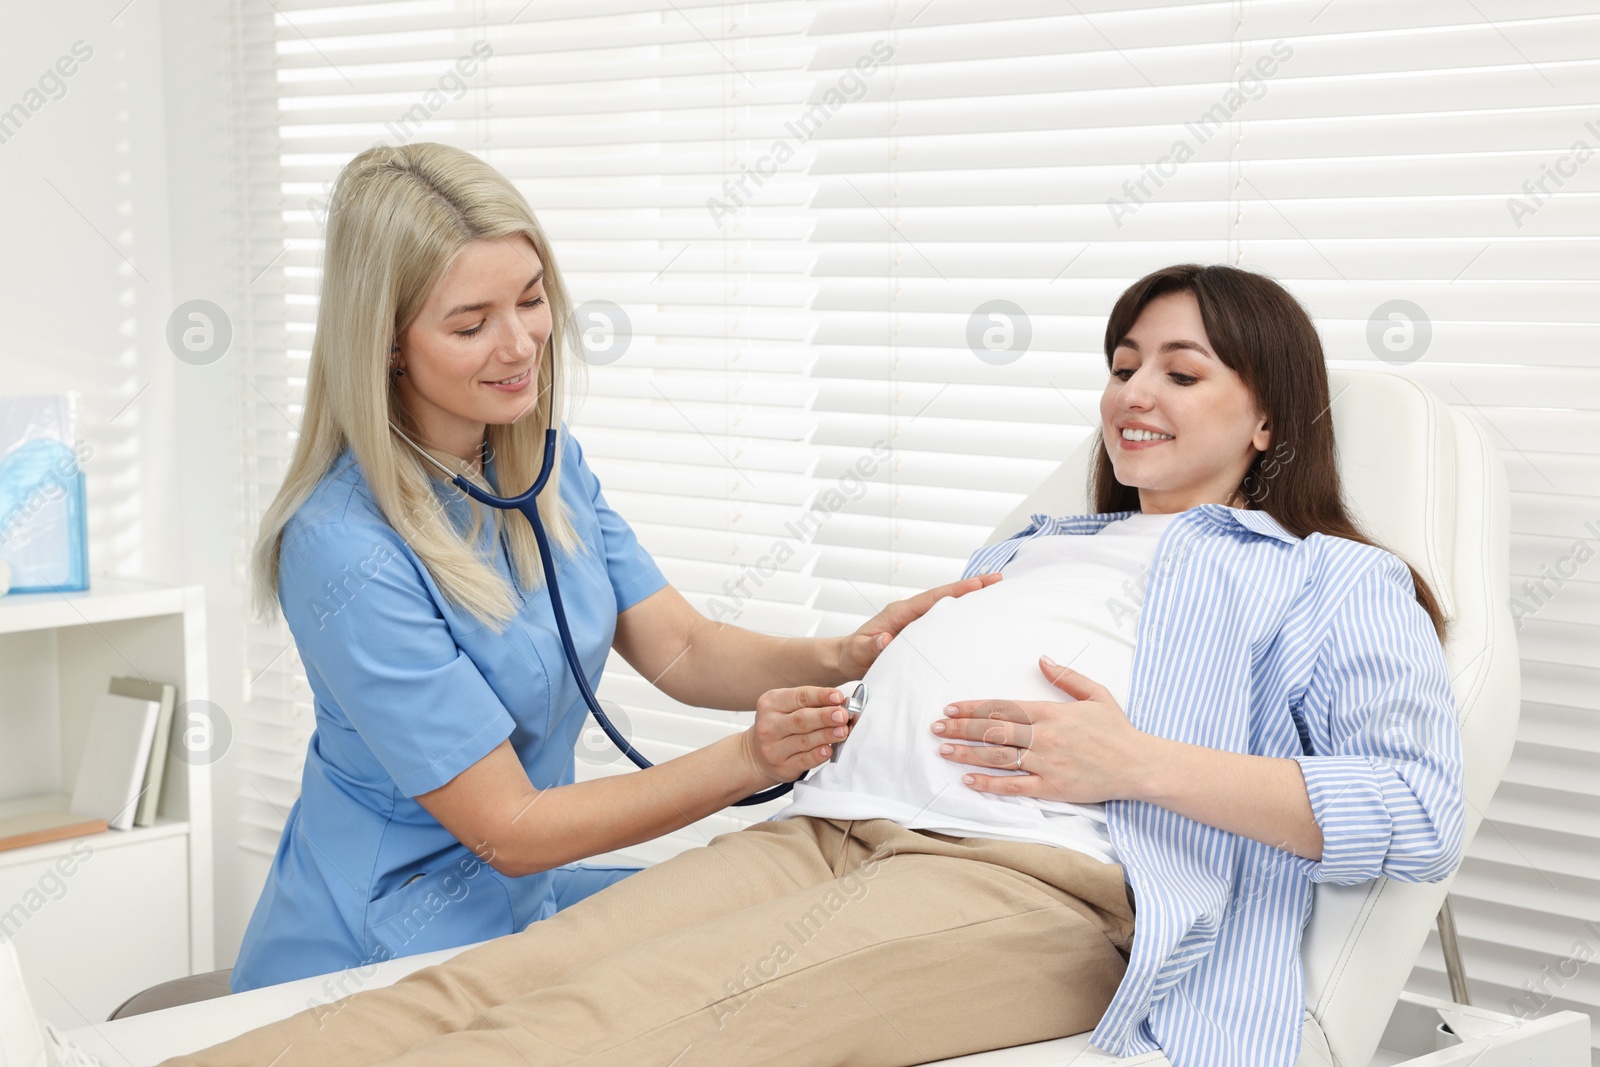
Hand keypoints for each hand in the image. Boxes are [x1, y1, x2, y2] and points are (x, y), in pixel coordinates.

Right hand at [740, 685, 852, 785]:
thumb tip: (841, 704)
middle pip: (801, 719)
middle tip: (843, 715)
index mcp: (771, 703)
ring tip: (843, 731)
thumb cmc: (780, 726)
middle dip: (825, 716)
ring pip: (804, 741)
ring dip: (826, 735)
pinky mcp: (783, 767)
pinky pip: (804, 760)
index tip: (838, 697)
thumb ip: (812, 704)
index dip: (820, 696)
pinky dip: (818, 755)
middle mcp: (769, 725)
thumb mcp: (787, 708)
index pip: (799, 697)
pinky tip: (828, 750)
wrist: (757, 755)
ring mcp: (774, 748)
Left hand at [835, 573, 1003, 680]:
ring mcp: (915, 622)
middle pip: (946, 597)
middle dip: (972, 588)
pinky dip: (961, 617)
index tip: (981, 582)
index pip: (933, 599)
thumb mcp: (857, 653)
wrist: (845, 660)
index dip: (958, 590)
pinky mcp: (918, 633)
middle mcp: (910, 613)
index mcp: (899, 613)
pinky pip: (943, 622)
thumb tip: (884, 639)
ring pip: (946, 608)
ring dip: (970, 601)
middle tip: (999, 581)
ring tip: (997, 596)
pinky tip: (977, 621)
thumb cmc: (851, 655)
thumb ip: (869, 647)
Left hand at [930, 656, 1150, 803]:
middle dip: (960, 728)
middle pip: (993, 731)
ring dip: (967, 753)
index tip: (951, 708)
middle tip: (935, 728)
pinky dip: (989, 783)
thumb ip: (1066, 676)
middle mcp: (1044, 737)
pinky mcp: (1051, 787)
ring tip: (943, 749)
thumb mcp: (1095, 694)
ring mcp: (1046, 763)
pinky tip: (968, 779)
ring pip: (998, 757)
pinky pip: (1014, 786)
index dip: (973, 708)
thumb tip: (1041, 658)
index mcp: (1051, 712)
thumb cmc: (1117, 729)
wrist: (1139, 765)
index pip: (1002, 708)